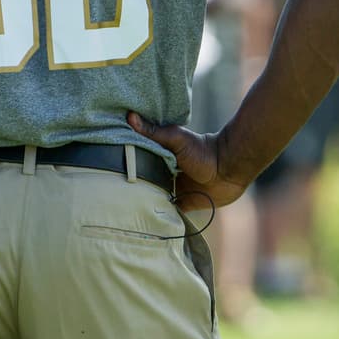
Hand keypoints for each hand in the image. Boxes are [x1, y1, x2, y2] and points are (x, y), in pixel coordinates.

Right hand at [126, 112, 247, 211]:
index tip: (109, 173)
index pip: (138, 164)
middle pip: (144, 183)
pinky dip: (161, 217)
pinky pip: (169, 213)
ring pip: (154, 200)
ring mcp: (174, 190)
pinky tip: (147, 223)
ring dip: (145, 204)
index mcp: (161, 158)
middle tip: (114, 197)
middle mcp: (165, 174)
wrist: (229, 169)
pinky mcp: (184, 204)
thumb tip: (130, 115)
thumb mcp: (175, 139)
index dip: (126, 168)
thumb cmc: (203, 150)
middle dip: (134, 189)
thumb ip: (154, 132)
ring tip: (126, 213)